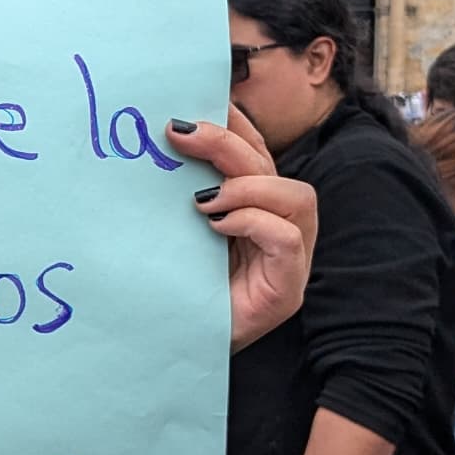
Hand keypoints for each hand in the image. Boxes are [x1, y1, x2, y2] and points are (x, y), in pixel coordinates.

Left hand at [169, 113, 317, 352]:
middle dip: (226, 143)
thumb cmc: (175, 292)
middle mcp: (279, 228)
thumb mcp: (174, 232)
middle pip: (270, 167)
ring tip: (202, 200)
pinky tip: (217, 226)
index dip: (234, 123)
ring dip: (248, 185)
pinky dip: (254, 222)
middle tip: (177, 134)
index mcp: (253, 210)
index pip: (256, 152)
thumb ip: (176, 194)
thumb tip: (159, 140)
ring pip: (295, 197)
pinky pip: (287, 239)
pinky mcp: (287, 289)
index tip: (193, 103)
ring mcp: (290, 261)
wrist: (173, 351)